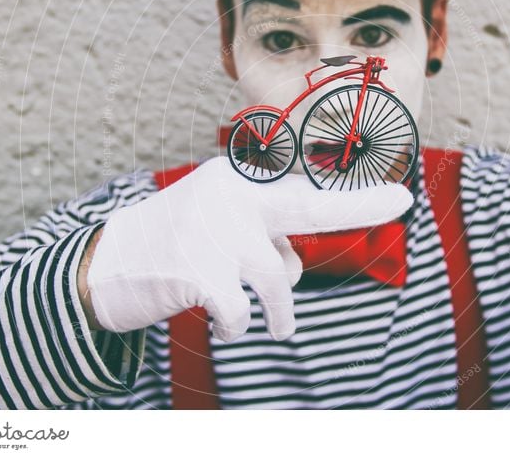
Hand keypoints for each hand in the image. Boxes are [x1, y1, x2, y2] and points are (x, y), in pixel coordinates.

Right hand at [86, 156, 412, 340]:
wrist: (106, 263)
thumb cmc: (173, 245)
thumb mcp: (217, 228)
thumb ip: (260, 237)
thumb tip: (293, 266)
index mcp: (236, 181)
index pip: (302, 191)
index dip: (352, 199)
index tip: (396, 198)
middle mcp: (229, 196)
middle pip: (307, 205)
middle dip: (358, 208)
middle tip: (403, 203)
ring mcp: (212, 230)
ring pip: (276, 277)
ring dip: (280, 310)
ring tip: (279, 327)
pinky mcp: (196, 269)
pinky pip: (241, 310)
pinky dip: (239, 324)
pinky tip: (225, 323)